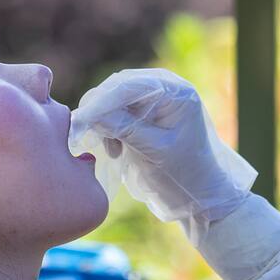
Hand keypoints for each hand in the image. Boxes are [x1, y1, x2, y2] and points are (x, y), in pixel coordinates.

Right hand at [72, 69, 255, 224]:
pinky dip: (108, 128)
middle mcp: (165, 87)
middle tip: (80, 136)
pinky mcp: (144, 112)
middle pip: (117, 87)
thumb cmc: (185, 174)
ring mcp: (154, 98)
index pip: (129, 86)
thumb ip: (124, 129)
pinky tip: (114, 150)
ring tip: (111, 151)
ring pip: (112, 99)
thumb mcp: (154, 151)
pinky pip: (115, 111)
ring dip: (102, 121)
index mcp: (176, 92)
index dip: (100, 103)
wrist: (201, 193)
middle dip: (98, 111)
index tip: (78, 122)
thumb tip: (87, 115)